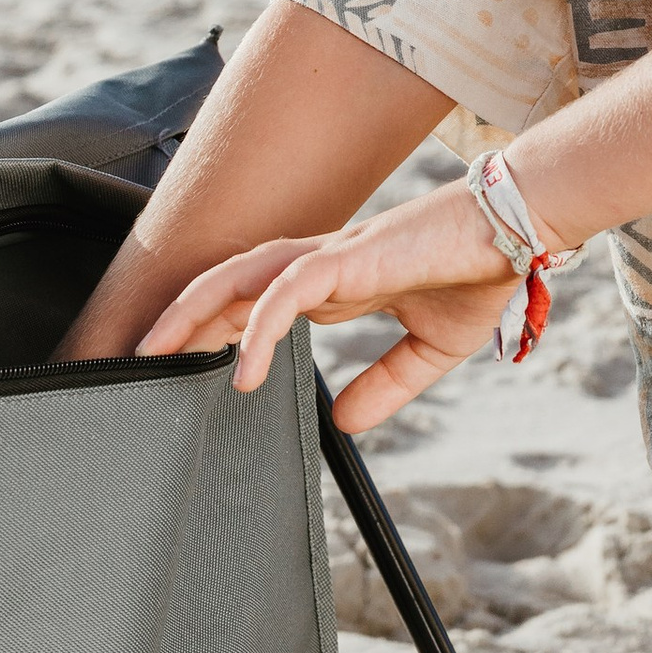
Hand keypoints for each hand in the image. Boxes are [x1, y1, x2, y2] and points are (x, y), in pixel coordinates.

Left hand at [136, 179, 518, 432]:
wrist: (518, 229)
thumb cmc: (478, 272)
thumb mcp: (428, 349)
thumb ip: (385, 384)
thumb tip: (343, 423)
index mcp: (331, 281)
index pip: (249, 300)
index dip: (207, 329)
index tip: (176, 365)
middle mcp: (318, 264)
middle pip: (224, 286)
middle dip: (174, 321)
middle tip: (133, 362)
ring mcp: (330, 257)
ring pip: (237, 277)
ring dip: (190, 313)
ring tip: (154, 355)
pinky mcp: (352, 258)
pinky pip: (289, 290)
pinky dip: (261, 327)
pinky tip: (243, 369)